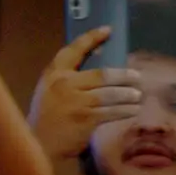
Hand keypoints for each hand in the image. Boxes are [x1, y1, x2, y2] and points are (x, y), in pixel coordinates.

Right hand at [29, 27, 144, 156]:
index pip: (74, 50)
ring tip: (137, 96)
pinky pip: (112, 111)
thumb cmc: (46, 118)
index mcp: (54, 75)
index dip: (91, 38)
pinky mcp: (86, 119)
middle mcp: (64, 85)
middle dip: (124, 76)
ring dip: (129, 95)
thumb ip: (68, 79)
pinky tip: (133, 110)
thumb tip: (102, 69)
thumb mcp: (49, 92)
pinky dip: (125, 111)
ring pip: (111, 94)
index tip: (107, 30)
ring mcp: (76, 102)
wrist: (38, 145)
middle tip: (136, 77)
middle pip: (102, 74)